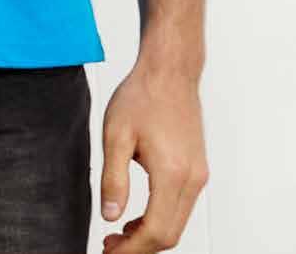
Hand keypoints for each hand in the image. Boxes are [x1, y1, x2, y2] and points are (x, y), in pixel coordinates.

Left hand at [100, 60, 208, 252]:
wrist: (169, 72)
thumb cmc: (140, 96)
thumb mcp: (115, 134)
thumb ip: (113, 178)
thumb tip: (109, 217)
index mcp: (172, 173)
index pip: (157, 231)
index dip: (132, 249)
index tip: (108, 251)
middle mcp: (192, 180)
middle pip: (170, 234)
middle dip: (140, 247)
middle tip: (110, 245)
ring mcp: (199, 176)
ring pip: (177, 223)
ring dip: (150, 234)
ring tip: (119, 233)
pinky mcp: (198, 170)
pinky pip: (180, 207)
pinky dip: (160, 218)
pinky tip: (137, 215)